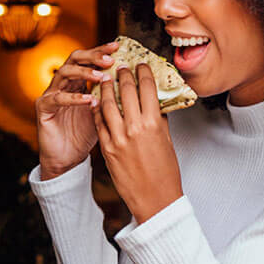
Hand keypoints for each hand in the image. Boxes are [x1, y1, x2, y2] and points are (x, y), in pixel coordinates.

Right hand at [35, 42, 117, 178]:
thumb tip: (137, 85)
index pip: (89, 59)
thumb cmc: (85, 135)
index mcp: (78, 81)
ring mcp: (51, 94)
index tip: (118, 47)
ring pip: (64, 73)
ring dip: (84, 73)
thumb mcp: (104, 112)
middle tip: (110, 59)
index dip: (102, 50)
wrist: (67, 159)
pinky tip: (87, 99)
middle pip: (74, 58)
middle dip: (93, 56)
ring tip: (101, 77)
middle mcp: (63, 83)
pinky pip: (56, 98)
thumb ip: (113, 97)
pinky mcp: (43, 108)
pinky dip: (73, 97)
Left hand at [94, 63, 182, 223]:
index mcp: (153, 123)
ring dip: (106, 88)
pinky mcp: (106, 148)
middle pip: (125, 90)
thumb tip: (153, 101)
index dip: (142, 71)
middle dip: (123, 74)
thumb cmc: (165, 172)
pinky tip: (97, 101)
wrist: (154, 199)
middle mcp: (134, 128)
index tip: (140, 64)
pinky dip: (97, 109)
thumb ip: (158, 118)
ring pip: (107, 103)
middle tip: (121, 66)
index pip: (146, 87)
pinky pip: (99, 122)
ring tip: (106, 79)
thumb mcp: (166, 140)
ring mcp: (117, 138)